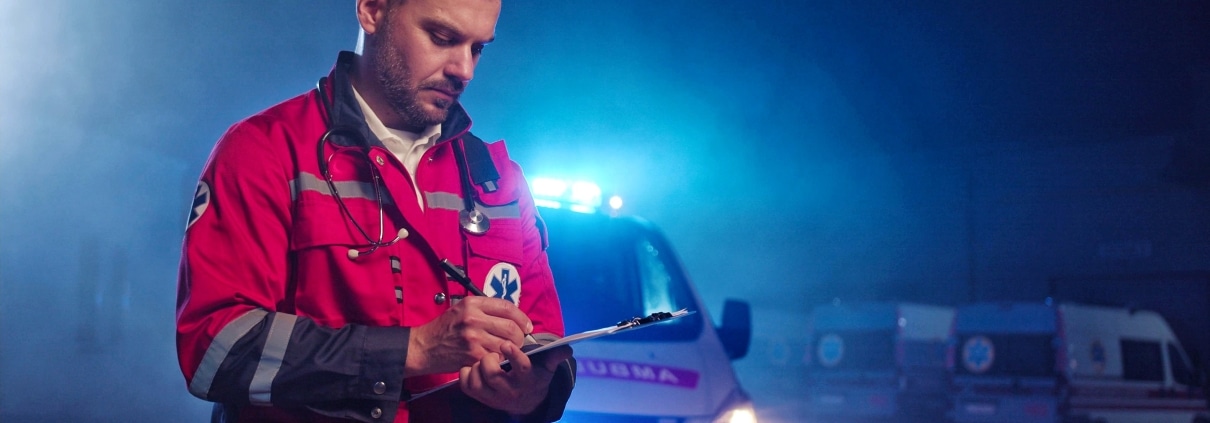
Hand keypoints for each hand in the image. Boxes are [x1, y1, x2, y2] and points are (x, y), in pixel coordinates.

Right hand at [406, 296, 532, 374]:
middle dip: (520, 335)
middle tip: (519, 340)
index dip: (521, 317)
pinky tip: (497, 358)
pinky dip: (501, 359)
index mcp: (472, 303)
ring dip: (512, 349)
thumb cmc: (443, 328)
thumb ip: (484, 309)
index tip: (526, 325)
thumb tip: (511, 315)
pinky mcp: (473, 355)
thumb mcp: (461, 308)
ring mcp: (474, 338)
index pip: (507, 307)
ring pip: (507, 344)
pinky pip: (497, 357)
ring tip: (508, 349)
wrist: (424, 347)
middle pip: (511, 327)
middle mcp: (474, 318)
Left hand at [459, 342, 573, 414]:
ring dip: (476, 367)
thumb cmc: (536, 377)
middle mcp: (510, 390)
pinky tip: (473, 366)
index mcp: (527, 379)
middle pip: (493, 375)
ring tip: (483, 359)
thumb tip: (567, 348)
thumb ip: (555, 356)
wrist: (527, 402)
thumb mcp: (548, 367)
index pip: (521, 368)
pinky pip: (467, 387)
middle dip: (489, 360)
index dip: (513, 355)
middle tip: (492, 353)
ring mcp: (494, 397)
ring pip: (478, 382)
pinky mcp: (481, 398)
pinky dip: (466, 374)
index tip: (507, 343)